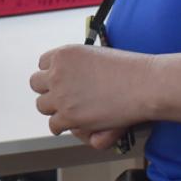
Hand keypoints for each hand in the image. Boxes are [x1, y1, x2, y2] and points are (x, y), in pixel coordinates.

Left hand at [29, 43, 149, 140]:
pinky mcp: (68, 115)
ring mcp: (61, 94)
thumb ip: (78, 67)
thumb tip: (70, 75)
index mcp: (64, 54)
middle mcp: (57, 72)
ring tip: (69, 112)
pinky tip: (75, 124)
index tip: (62, 81)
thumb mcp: (96, 57)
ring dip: (54, 109)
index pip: (42, 64)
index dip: (52, 74)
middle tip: (62, 98)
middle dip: (48, 91)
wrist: (144, 84)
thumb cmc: (129, 70)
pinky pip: (53, 125)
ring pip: (41, 106)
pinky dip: (63, 126)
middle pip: (36, 84)